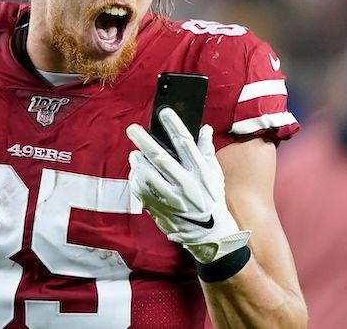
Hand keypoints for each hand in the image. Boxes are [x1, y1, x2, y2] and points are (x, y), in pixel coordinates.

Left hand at [126, 108, 250, 263]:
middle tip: (132, 129)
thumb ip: (206, 151)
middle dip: (144, 141)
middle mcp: (186, 185)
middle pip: (161, 159)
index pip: (186, 143)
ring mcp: (171, 200)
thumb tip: (204, 128)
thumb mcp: (214, 174)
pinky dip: (136, 179)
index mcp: (201, 173)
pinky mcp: (159, 210)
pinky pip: (141, 192)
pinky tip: (137, 172)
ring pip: (147, 176)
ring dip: (138, 162)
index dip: (174, 126)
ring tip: (135, 154)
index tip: (163, 112)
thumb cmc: (211, 198)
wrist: (209, 234)